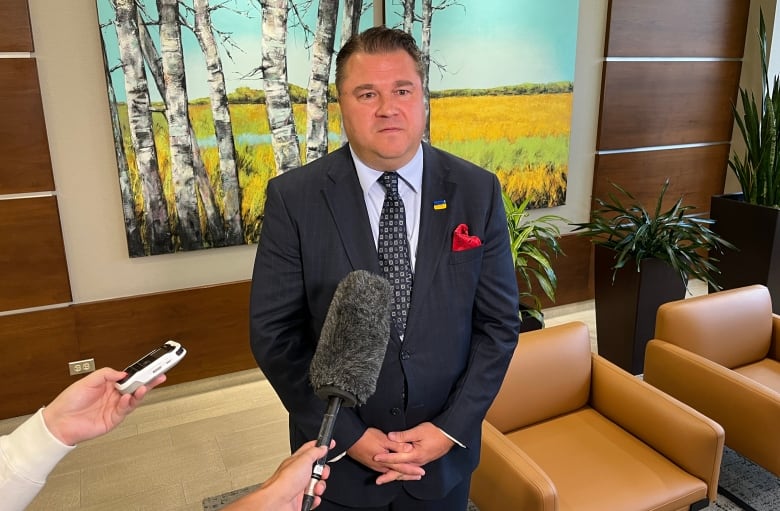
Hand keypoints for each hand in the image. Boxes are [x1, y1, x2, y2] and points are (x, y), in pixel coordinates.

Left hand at [42, 367, 164, 445]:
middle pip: (135, 388)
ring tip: (144, 387)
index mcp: (108, 385)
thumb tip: (122, 373)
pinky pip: (125, 410)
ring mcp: (114, 408)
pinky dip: (129, 403)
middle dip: (148, 382)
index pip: (128, 377)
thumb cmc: (69, 402)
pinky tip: (129, 398)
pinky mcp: (113, 419)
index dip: (139, 373)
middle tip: (159, 376)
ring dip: (140, 393)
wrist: (59, 422)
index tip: (150, 368)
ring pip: (133, 399)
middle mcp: (113, 396)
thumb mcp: (87, 381)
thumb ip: (106, 374)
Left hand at [222, 440, 332, 510]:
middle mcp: (298, 474)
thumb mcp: (303, 460)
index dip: (320, 446)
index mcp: (297, 461)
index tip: (330, 444)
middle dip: (322, 472)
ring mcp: (300, 487)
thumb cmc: (284, 482)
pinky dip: (315, 498)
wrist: (278, 502)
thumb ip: (314, 452)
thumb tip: (323, 447)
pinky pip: (314, 498)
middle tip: (320, 473)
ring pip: (317, 484)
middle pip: (317, 469)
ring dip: (319, 486)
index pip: (311, 449)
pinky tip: (311, 497)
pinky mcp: (301, 500)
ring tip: (314, 488)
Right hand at [347, 427, 423, 483]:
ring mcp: (375, 466)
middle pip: (397, 473)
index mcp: (385, 461)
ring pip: (391, 472)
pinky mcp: (371, 463)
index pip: (402, 467)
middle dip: (408, 475)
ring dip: (400, 474)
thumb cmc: (365, 438)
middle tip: (417, 477)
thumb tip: (409, 449)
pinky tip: (393, 470)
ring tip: (408, 475)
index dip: (412, 470)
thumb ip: (397, 445)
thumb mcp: (384, 439)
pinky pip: (384, 470)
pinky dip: (392, 471)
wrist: (350, 439)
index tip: (421, 472)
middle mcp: (380, 466)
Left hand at [373, 422, 453, 483]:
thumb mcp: (418, 431)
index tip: (376, 458)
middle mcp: (417, 461)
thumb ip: (404, 435)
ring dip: (395, 476)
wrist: (449, 435)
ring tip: (386, 479)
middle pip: (400, 471)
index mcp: (415, 454)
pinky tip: (400, 474)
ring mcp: (420, 462)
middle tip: (378, 480)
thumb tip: (390, 437)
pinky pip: (410, 469)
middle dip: (388, 475)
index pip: (396, 458)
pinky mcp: (422, 460)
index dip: (385, 458)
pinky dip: (403, 473)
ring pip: (405, 472)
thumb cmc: (435, 432)